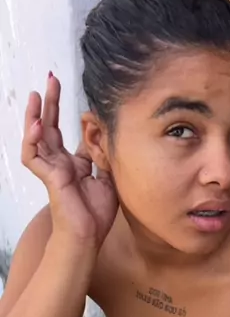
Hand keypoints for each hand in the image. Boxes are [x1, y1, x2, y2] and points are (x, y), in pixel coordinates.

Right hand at [22, 73, 117, 248]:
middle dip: (51, 103)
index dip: (76, 118)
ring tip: (37, 93)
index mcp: (75, 165)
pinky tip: (36, 125)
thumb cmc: (96, 215)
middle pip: (52, 127)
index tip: (85, 103)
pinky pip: (33, 155)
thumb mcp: (108, 178)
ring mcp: (52, 169)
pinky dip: (32, 140)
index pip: (71, 135)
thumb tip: (105, 137)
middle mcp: (61, 164)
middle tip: (51, 79)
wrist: (88, 237)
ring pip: (37, 136)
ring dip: (36, 114)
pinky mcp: (48, 177)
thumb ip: (104, 157)